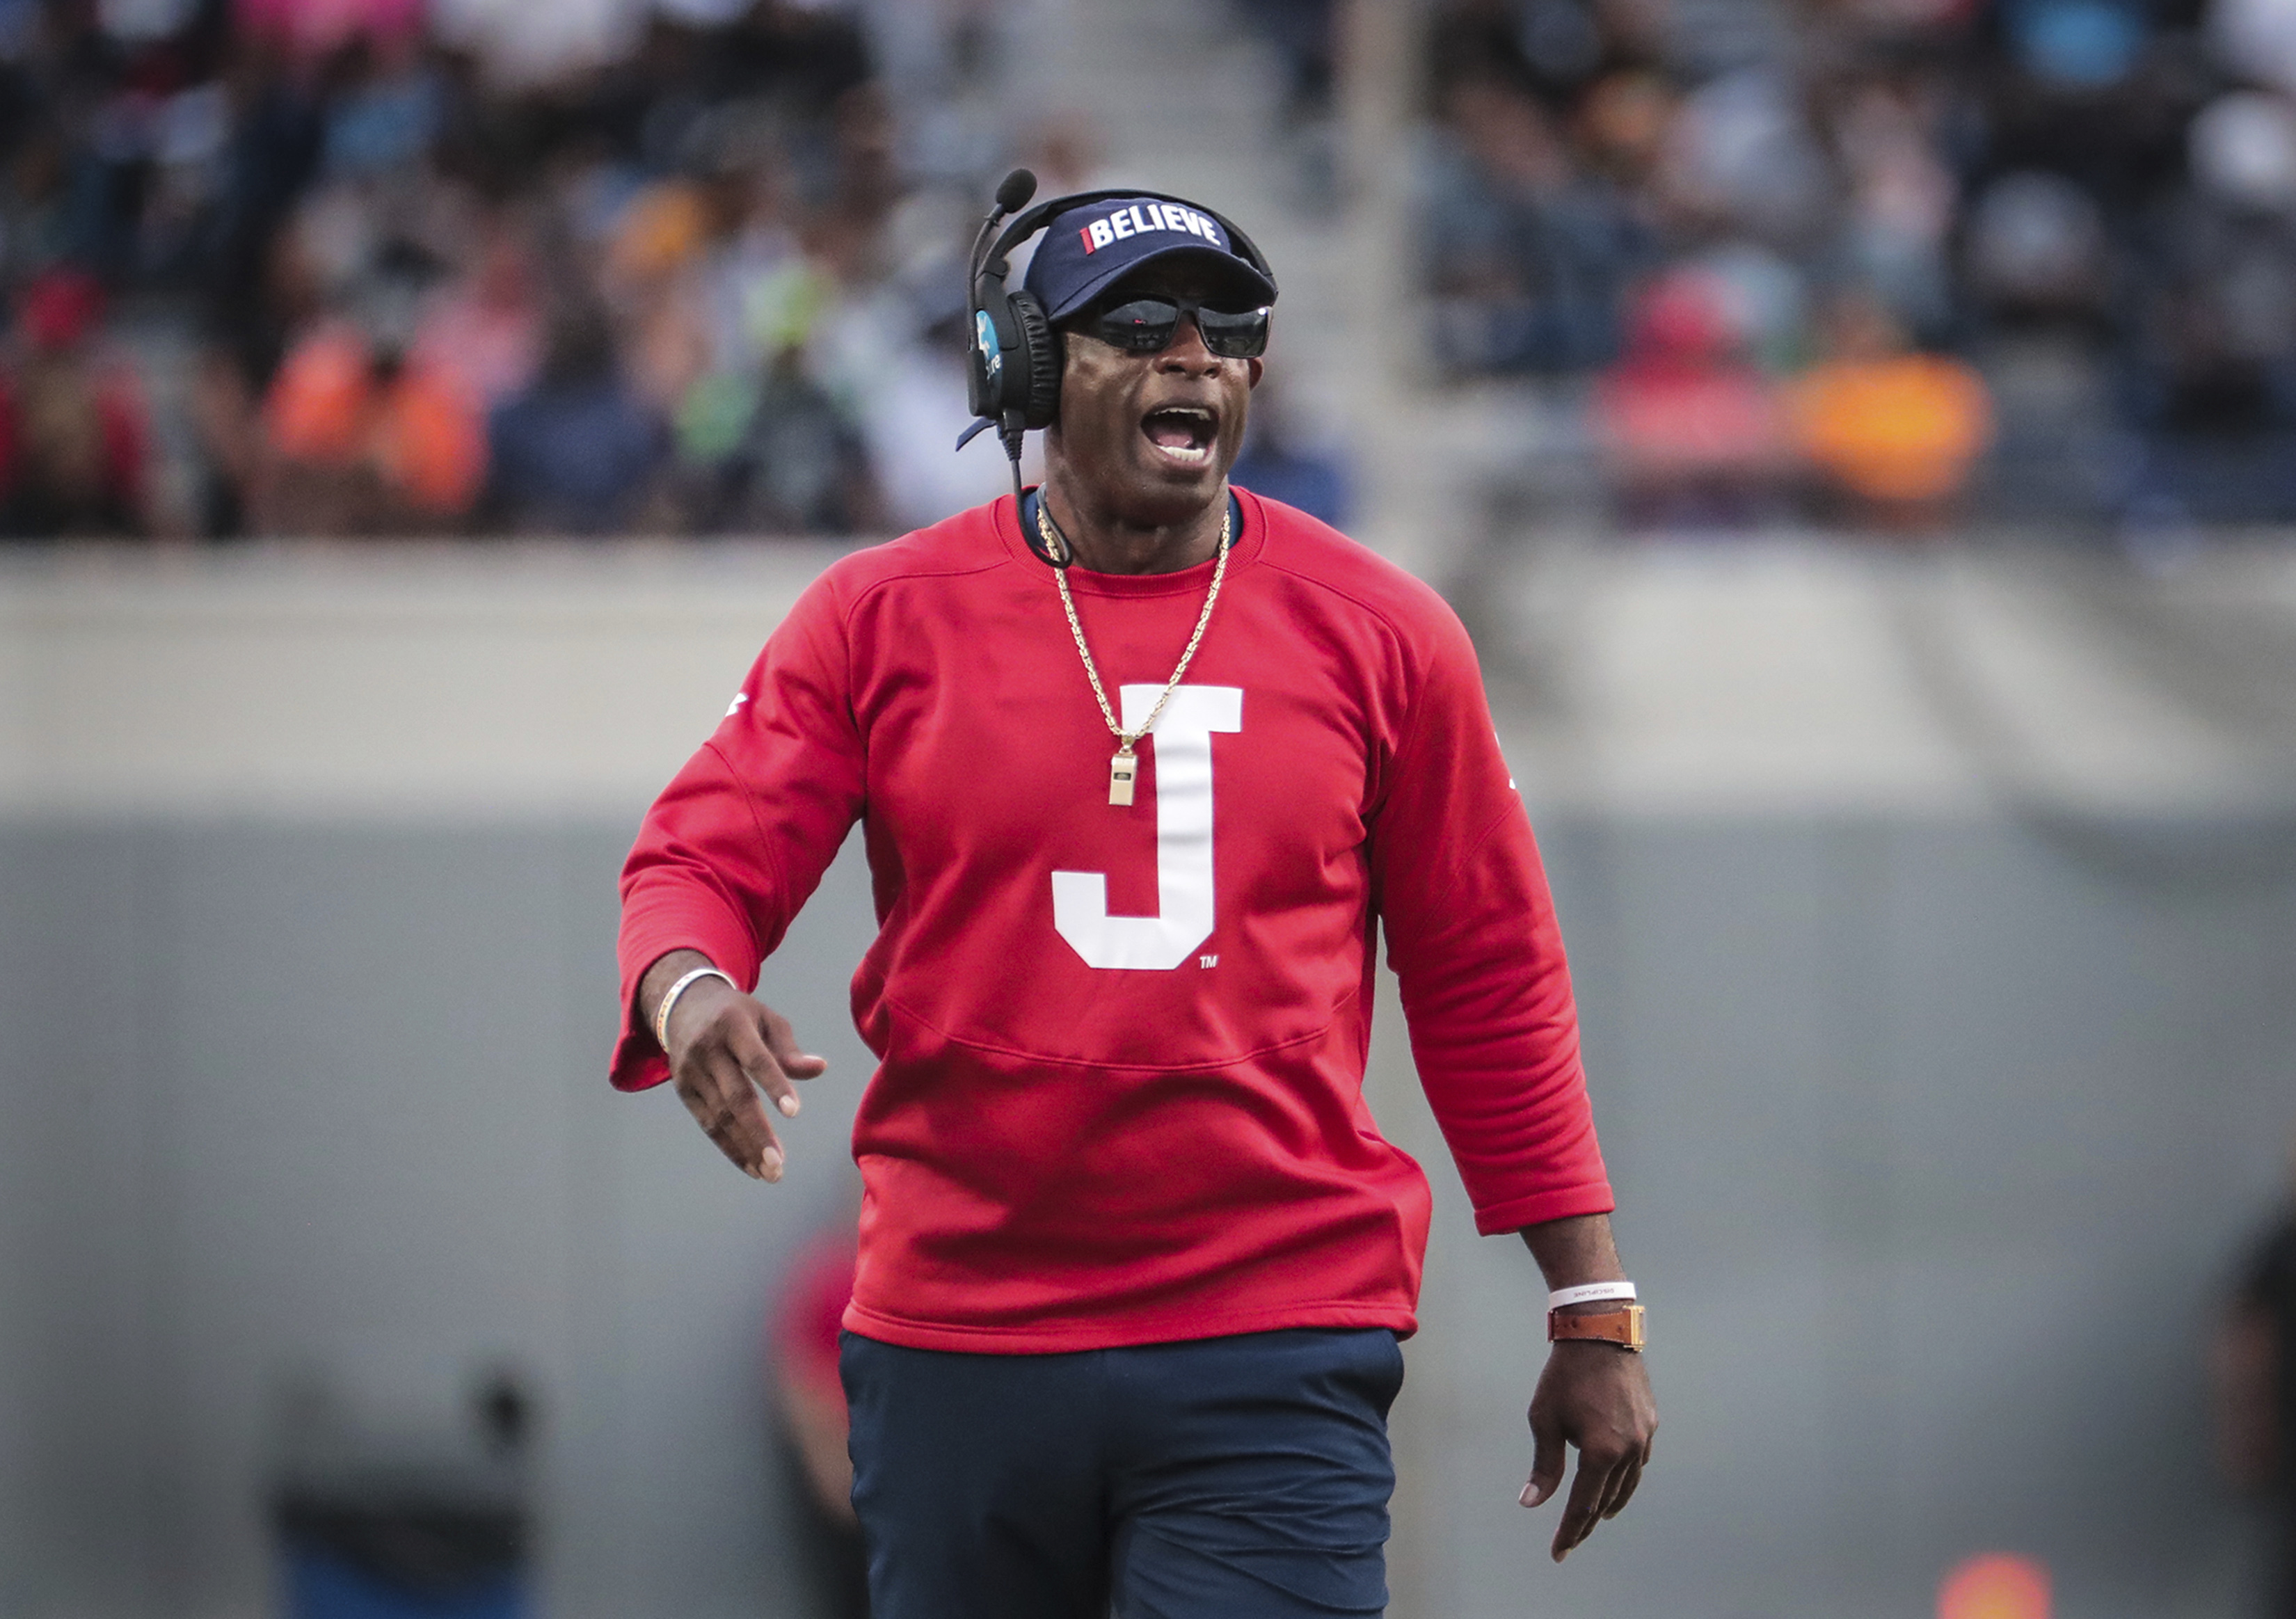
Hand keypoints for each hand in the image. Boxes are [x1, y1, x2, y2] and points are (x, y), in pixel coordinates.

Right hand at [643, 951, 826, 1180]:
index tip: (794, 1112)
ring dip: (745, 1148)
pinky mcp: (684, 1091)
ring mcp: (691, 1071)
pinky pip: (707, 1124)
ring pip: (719, 1116)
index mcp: (733, 1025)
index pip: (757, 1059)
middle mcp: (707, 1049)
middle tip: (779, 1164)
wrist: (683, 1007)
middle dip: (757, 1132)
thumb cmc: (738, 1015)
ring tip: (771, 1173)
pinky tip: (751, 1166)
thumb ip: (790, 1049)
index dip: (775, 1085)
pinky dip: (729, 1147)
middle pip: (735, 1096)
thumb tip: (820, 1068)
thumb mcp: (766, 1019)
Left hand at [1520, 1337, 1656, 1560]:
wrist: (1600, 1331)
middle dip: (1586, 1522)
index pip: (1583, 1506)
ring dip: (1609, 1503)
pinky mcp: (1651, 1422)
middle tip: (1571, 1539)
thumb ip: (1544, 1465)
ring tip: (1596, 1516)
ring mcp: (1644, 1437)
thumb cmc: (1566, 1374)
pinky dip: (1625, 1478)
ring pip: (1627, 1484)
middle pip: (1606, 1499)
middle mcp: (1629, 1450)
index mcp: (1601, 1453)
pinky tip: (1616, 1480)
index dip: (1570, 1532)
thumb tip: (1532, 1503)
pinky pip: (1638, 1462)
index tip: (1558, 1552)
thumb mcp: (1545, 1419)